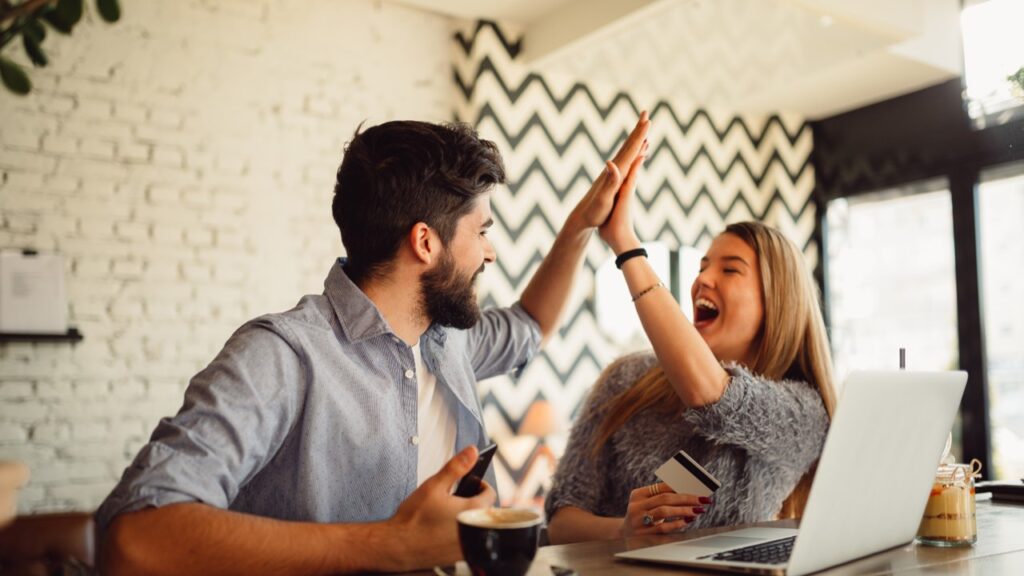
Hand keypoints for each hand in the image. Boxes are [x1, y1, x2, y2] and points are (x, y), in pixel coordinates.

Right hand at [384, 446, 496, 570]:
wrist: (396, 547)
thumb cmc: (414, 518)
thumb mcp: (434, 486)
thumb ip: (456, 467)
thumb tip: (472, 451)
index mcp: (473, 512)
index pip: (490, 495)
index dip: (480, 486)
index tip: (470, 484)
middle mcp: (474, 531)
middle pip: (484, 511)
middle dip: (473, 502)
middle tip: (456, 498)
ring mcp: (466, 546)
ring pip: (474, 526)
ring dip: (467, 518)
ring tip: (448, 513)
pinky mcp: (457, 556)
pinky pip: (466, 541)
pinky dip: (459, 533)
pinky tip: (442, 529)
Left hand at [569, 112, 649, 231]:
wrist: (581, 218)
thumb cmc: (594, 212)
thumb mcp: (603, 198)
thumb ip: (610, 181)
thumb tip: (610, 162)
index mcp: (615, 172)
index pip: (630, 150)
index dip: (639, 135)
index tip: (648, 120)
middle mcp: (613, 169)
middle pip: (628, 145)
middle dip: (638, 129)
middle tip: (646, 113)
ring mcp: (611, 173)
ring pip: (626, 151)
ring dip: (635, 139)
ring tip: (642, 129)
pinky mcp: (611, 179)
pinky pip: (625, 161)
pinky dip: (632, 153)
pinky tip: (634, 153)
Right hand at [619, 483, 708, 536]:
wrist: (624, 533)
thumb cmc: (642, 514)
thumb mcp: (646, 502)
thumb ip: (661, 496)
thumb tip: (688, 492)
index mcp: (637, 494)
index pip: (661, 487)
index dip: (680, 486)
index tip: (695, 487)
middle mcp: (636, 506)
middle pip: (664, 498)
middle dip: (686, 498)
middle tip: (702, 499)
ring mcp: (639, 520)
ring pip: (664, 511)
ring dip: (684, 510)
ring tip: (698, 510)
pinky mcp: (644, 533)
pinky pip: (663, 527)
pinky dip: (677, 523)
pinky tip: (688, 520)